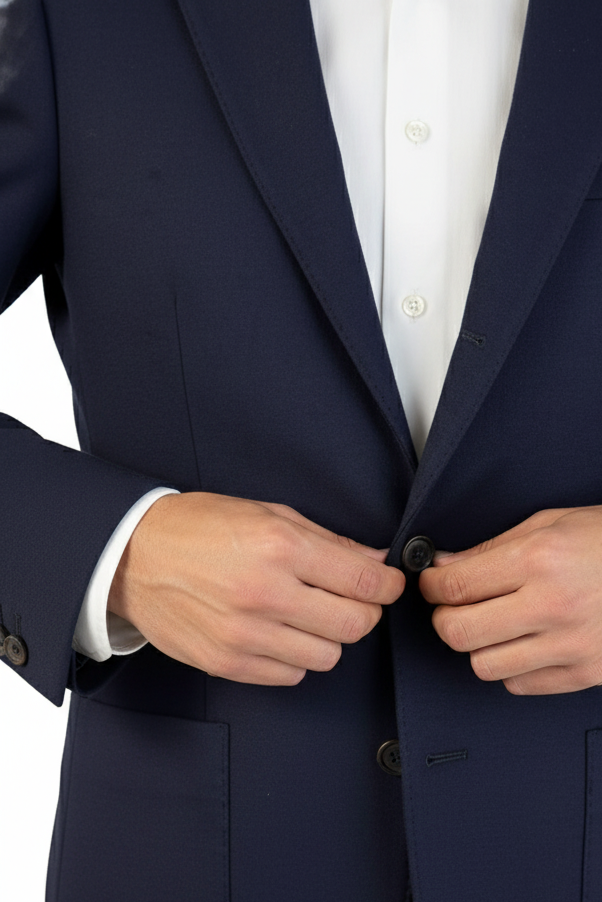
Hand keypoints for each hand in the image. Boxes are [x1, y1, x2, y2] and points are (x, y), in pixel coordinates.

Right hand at [108, 492, 403, 684]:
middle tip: (352, 598)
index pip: (364, 581)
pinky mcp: (228, 664)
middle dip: (364, 611)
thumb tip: (374, 561)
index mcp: (280, 548)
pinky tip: (280, 632)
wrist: (134, 557)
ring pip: (327, 657)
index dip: (388, 585)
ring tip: (308, 615)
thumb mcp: (267, 514)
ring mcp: (245, 635)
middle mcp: (266, 594)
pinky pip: (290, 676)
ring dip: (328, 637)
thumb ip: (326, 540)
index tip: (388, 583)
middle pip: (355, 625)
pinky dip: (296, 658)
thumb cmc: (200, 528)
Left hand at [419, 507, 601, 694]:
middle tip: (451, 606)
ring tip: (490, 624)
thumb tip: (443, 567)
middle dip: (444, 618)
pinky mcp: (587, 674)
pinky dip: (511, 666)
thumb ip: (492, 548)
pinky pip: (520, 683)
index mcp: (541, 560)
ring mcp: (572, 646)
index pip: (455, 586)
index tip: (430, 583)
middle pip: (459, 632)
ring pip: (484, 665)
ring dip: (477, 645)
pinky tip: (524, 642)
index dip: (429, 586)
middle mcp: (553, 606)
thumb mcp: (552, 523)